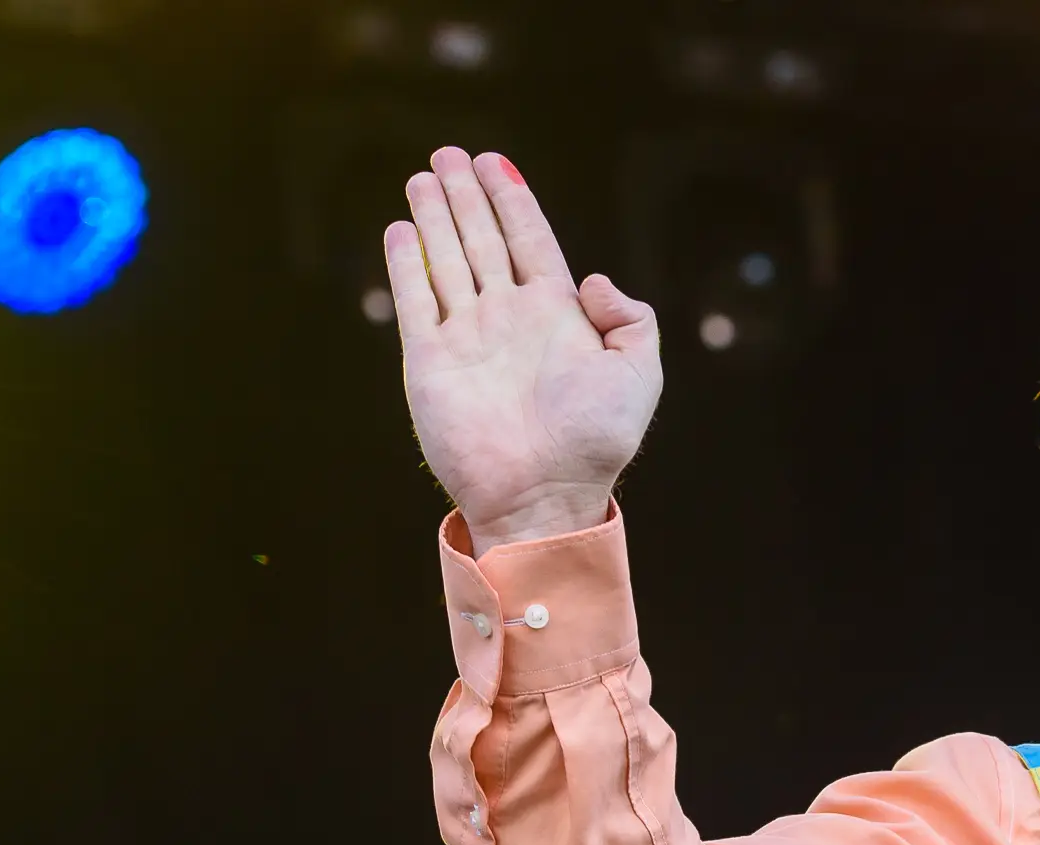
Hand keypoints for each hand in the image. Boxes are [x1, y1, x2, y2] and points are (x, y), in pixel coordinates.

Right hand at [384, 148, 661, 551]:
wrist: (542, 495)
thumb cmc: (594, 443)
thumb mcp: (639, 375)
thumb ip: (631, 319)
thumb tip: (591, 281)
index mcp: (556, 317)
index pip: (530, 241)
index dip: (512, 201)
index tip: (495, 163)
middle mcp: (508, 319)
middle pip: (482, 240)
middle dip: (466, 197)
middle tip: (448, 154)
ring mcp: (467, 337)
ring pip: (446, 260)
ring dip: (434, 218)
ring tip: (422, 177)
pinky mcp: (429, 359)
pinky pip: (415, 300)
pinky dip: (405, 265)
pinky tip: (401, 230)